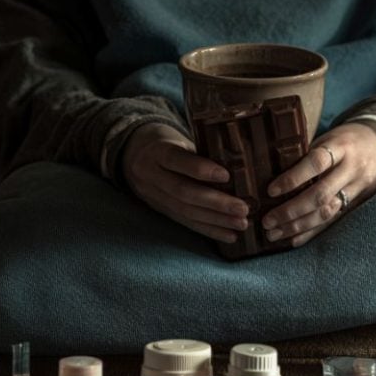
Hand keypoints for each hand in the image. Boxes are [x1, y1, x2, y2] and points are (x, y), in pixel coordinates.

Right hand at [121, 123, 249, 242]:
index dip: (200, 169)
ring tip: (242, 224)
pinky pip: (185, 223)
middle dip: (216, 203)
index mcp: (156, 151)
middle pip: (183, 192)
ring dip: (216, 221)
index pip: (177, 160)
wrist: (132, 155)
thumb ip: (200, 151)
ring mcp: (154, 196)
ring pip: (185, 211)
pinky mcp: (160, 210)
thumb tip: (239, 164)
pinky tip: (230, 236)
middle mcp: (151, 175)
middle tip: (243, 209)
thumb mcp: (178, 139)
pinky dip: (209, 230)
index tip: (226, 175)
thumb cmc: (167, 142)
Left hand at [260, 121, 375, 246]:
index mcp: (342, 147)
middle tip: (267, 221)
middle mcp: (351, 169)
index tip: (271, 190)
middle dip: (291, 211)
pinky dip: (313, 232)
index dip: (293, 178)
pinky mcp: (358, 203)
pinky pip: (334, 221)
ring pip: (327, 212)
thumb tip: (271, 170)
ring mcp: (357, 188)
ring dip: (298, 226)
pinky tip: (294, 240)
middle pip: (320, 194)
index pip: (316, 163)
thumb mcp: (330, 137)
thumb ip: (307, 153)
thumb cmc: (348, 139)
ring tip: (274, 234)